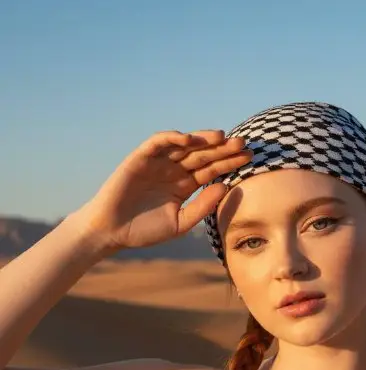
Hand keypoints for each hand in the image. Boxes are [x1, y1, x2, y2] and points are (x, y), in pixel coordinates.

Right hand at [78, 129, 251, 251]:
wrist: (112, 232)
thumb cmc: (144, 231)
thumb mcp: (180, 222)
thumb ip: (202, 206)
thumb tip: (226, 187)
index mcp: (184, 185)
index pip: (211, 169)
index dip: (229, 163)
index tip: (250, 158)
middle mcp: (173, 170)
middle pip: (202, 154)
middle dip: (223, 148)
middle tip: (243, 143)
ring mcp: (157, 162)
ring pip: (184, 145)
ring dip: (202, 139)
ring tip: (222, 137)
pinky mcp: (140, 158)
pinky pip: (158, 142)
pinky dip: (173, 138)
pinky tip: (190, 140)